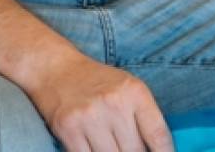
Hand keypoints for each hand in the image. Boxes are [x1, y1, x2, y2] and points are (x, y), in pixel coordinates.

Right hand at [27, 52, 172, 151]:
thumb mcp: (128, 88)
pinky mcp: (68, 130)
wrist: (56, 70)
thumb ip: (143, 115)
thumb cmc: (97, 81)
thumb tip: (155, 149)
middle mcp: (114, 104)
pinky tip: (96, 148)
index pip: (158, 135)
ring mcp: (90, 118)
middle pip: (135, 151)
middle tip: (129, 146)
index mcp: (135, 92)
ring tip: (113, 145)